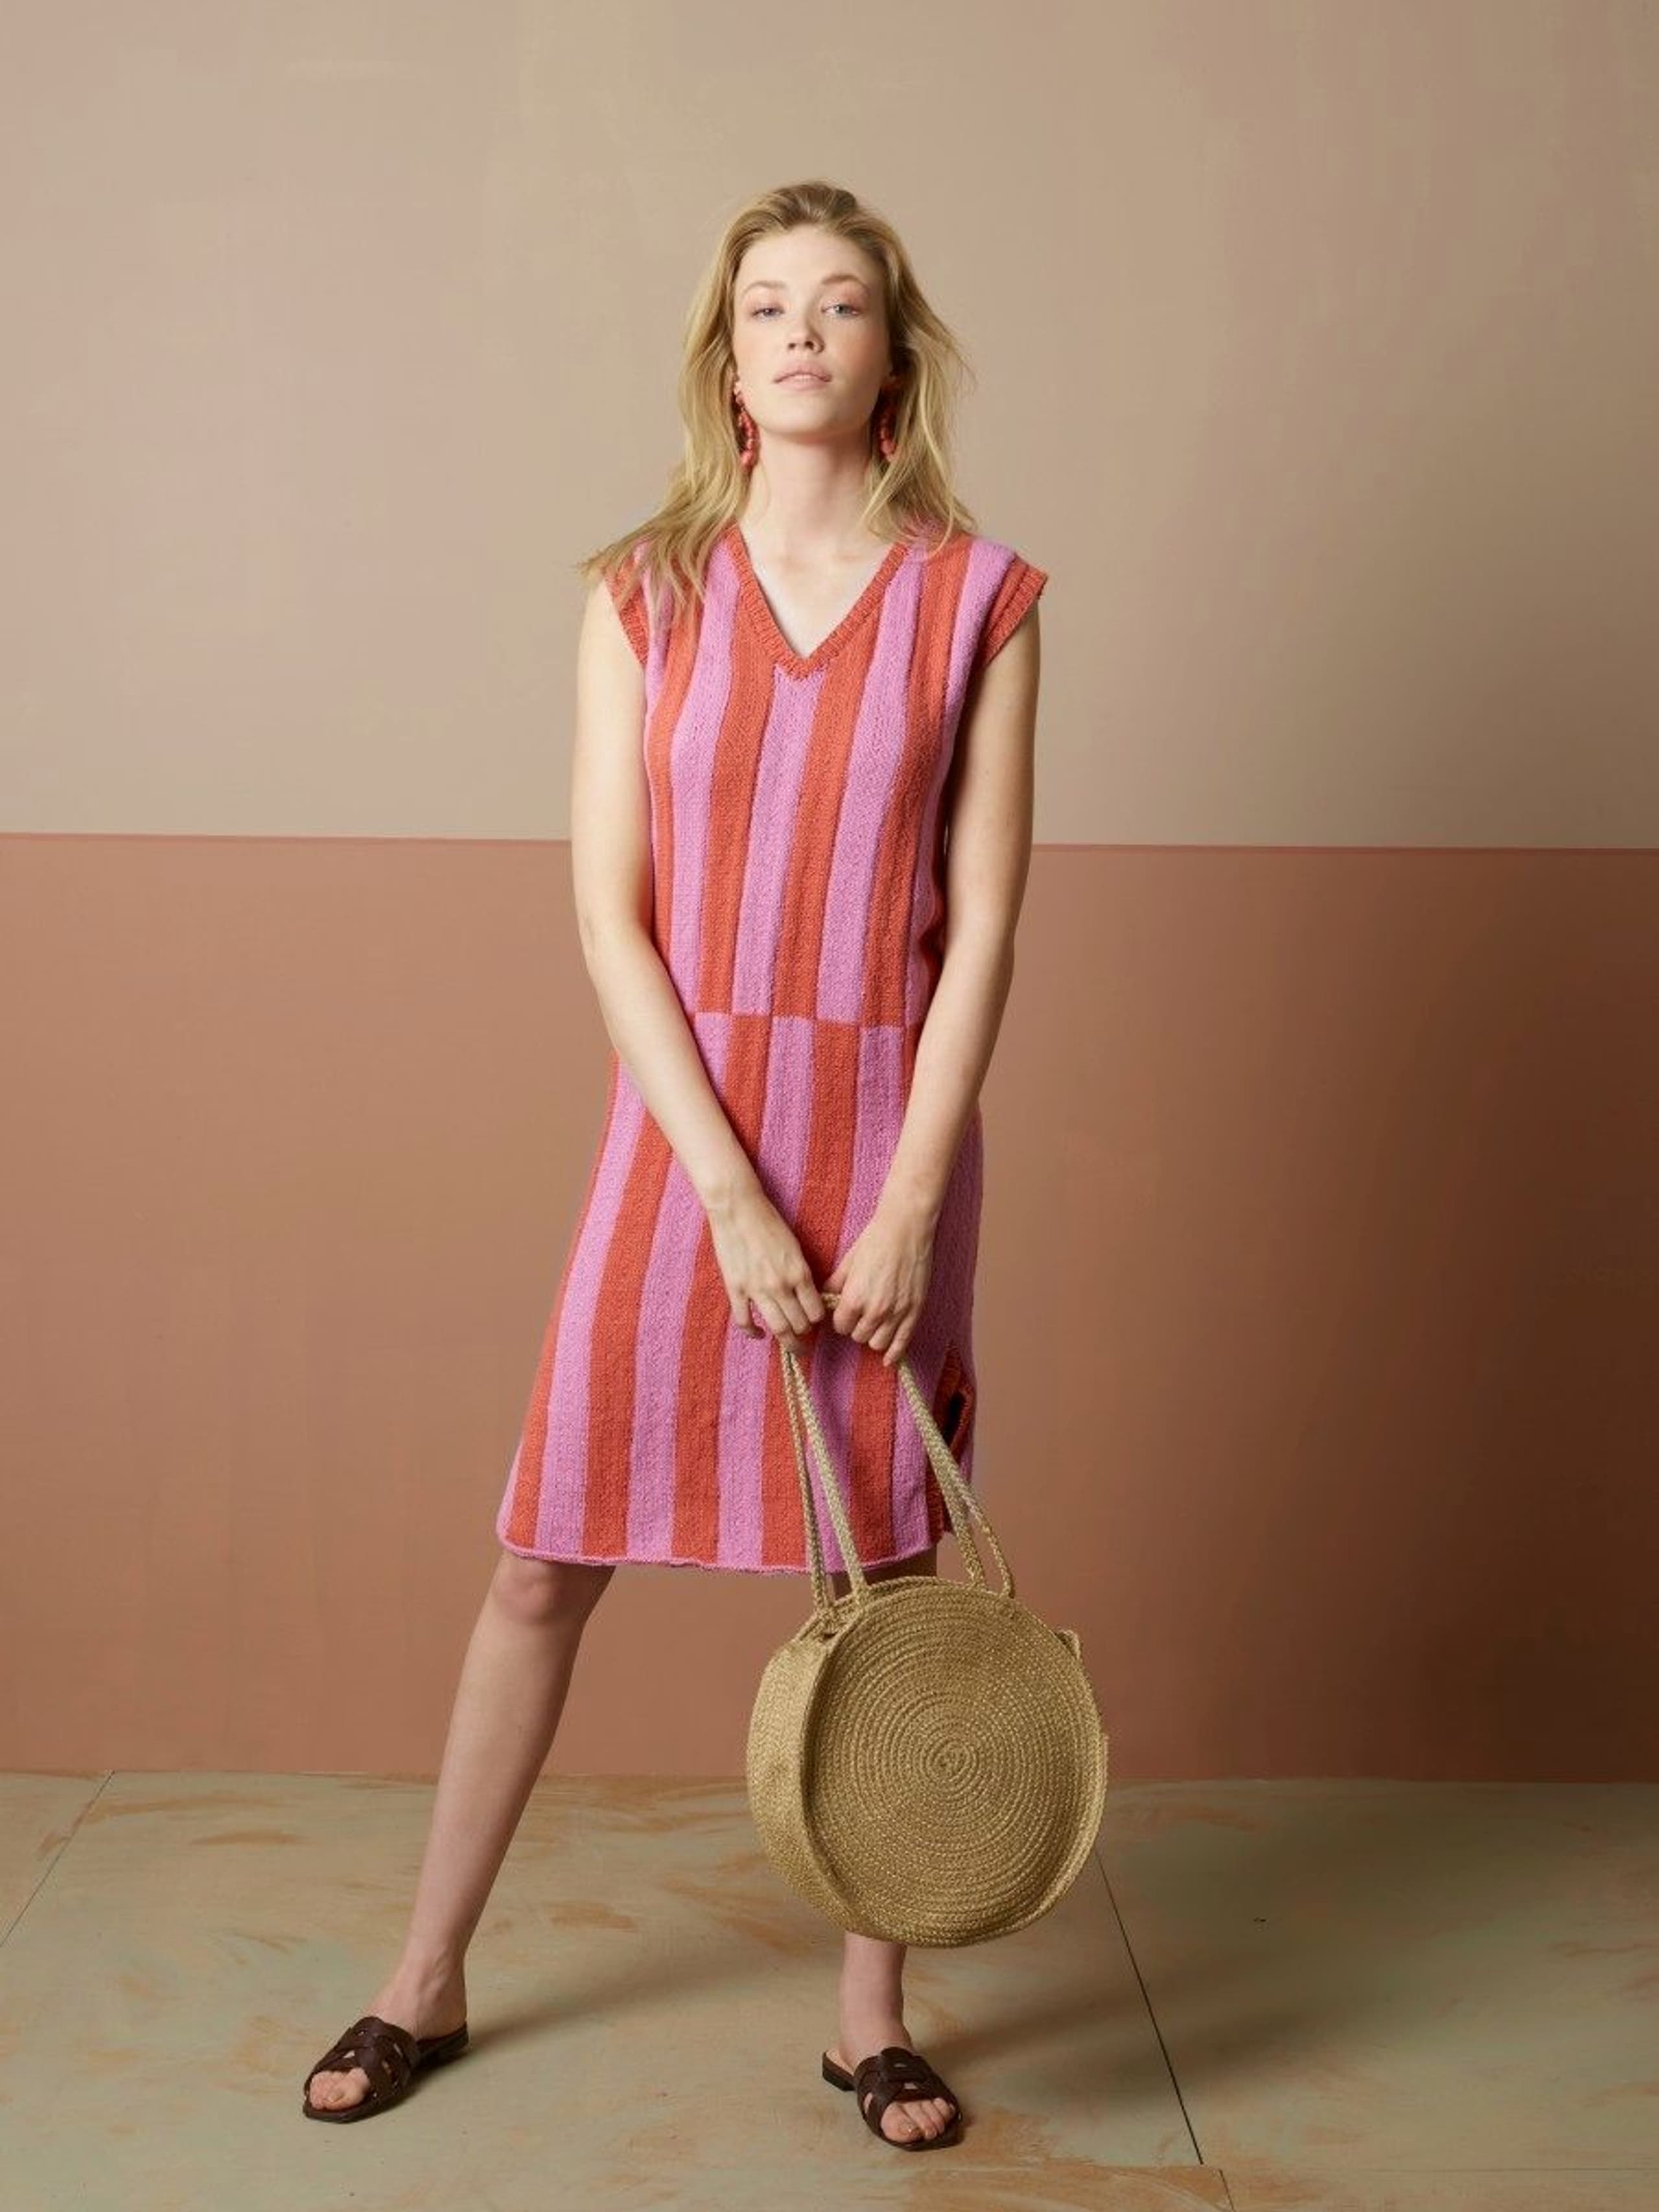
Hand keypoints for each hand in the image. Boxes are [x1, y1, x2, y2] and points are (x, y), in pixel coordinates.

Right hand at [704, 1183, 824, 1348]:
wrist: (738, 1209)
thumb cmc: (768, 1222)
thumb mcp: (795, 1247)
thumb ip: (801, 1273)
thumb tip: (806, 1296)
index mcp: (799, 1273)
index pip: (815, 1312)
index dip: (817, 1320)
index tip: (814, 1322)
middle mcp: (781, 1285)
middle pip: (799, 1324)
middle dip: (804, 1334)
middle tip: (804, 1337)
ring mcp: (757, 1290)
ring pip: (777, 1328)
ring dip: (787, 1341)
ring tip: (791, 1346)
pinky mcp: (736, 1289)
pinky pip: (745, 1321)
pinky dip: (753, 1332)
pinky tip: (759, 1334)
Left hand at [824, 1194, 935, 1367]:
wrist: (907, 1228)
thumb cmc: (875, 1240)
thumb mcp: (848, 1262)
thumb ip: (836, 1284)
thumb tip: (826, 1297)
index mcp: (855, 1298)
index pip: (840, 1326)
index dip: (841, 1319)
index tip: (844, 1311)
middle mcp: (875, 1310)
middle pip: (858, 1336)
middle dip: (856, 1326)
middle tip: (860, 1314)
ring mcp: (897, 1313)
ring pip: (878, 1343)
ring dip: (874, 1336)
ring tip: (875, 1324)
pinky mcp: (915, 1311)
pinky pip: (903, 1342)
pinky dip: (895, 1354)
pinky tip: (889, 1359)